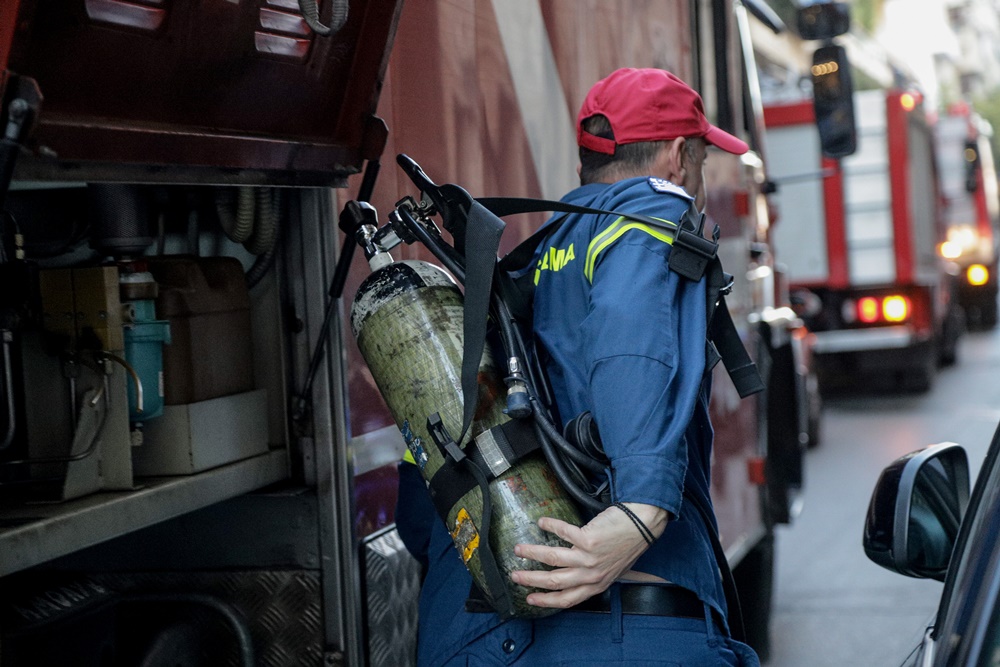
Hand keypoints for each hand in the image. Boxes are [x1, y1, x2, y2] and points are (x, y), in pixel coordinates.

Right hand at [509, 502, 668, 608]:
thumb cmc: (628, 545)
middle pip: (554, 582)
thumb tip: (574, 575)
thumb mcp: (613, 569)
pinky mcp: (589, 539)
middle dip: (531, 580)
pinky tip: (541, 522)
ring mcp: (590, 558)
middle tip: (515, 575)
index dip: (545, 601)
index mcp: (596, 584)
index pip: (566, 599)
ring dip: (532, 554)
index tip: (530, 599)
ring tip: (519, 549)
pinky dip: (550, 526)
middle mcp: (592, 575)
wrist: (642, 526)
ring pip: (553, 560)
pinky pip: (563, 532)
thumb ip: (594, 575)